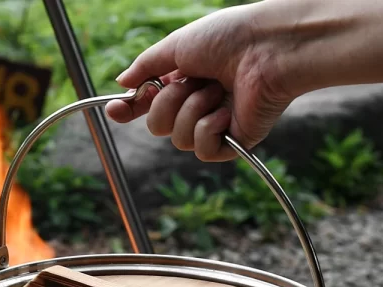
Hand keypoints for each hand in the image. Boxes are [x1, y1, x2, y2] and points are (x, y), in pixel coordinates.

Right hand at [105, 5, 292, 161]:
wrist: (267, 48)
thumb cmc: (228, 39)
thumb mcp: (177, 46)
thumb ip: (147, 66)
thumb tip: (122, 82)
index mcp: (184, 82)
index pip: (148, 105)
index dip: (129, 111)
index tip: (115, 110)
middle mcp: (197, 105)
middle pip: (157, 127)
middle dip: (166, 104)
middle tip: (190, 82)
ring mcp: (215, 125)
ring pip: (178, 140)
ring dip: (192, 111)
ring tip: (216, 91)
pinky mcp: (233, 142)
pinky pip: (202, 150)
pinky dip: (209, 129)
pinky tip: (226, 113)